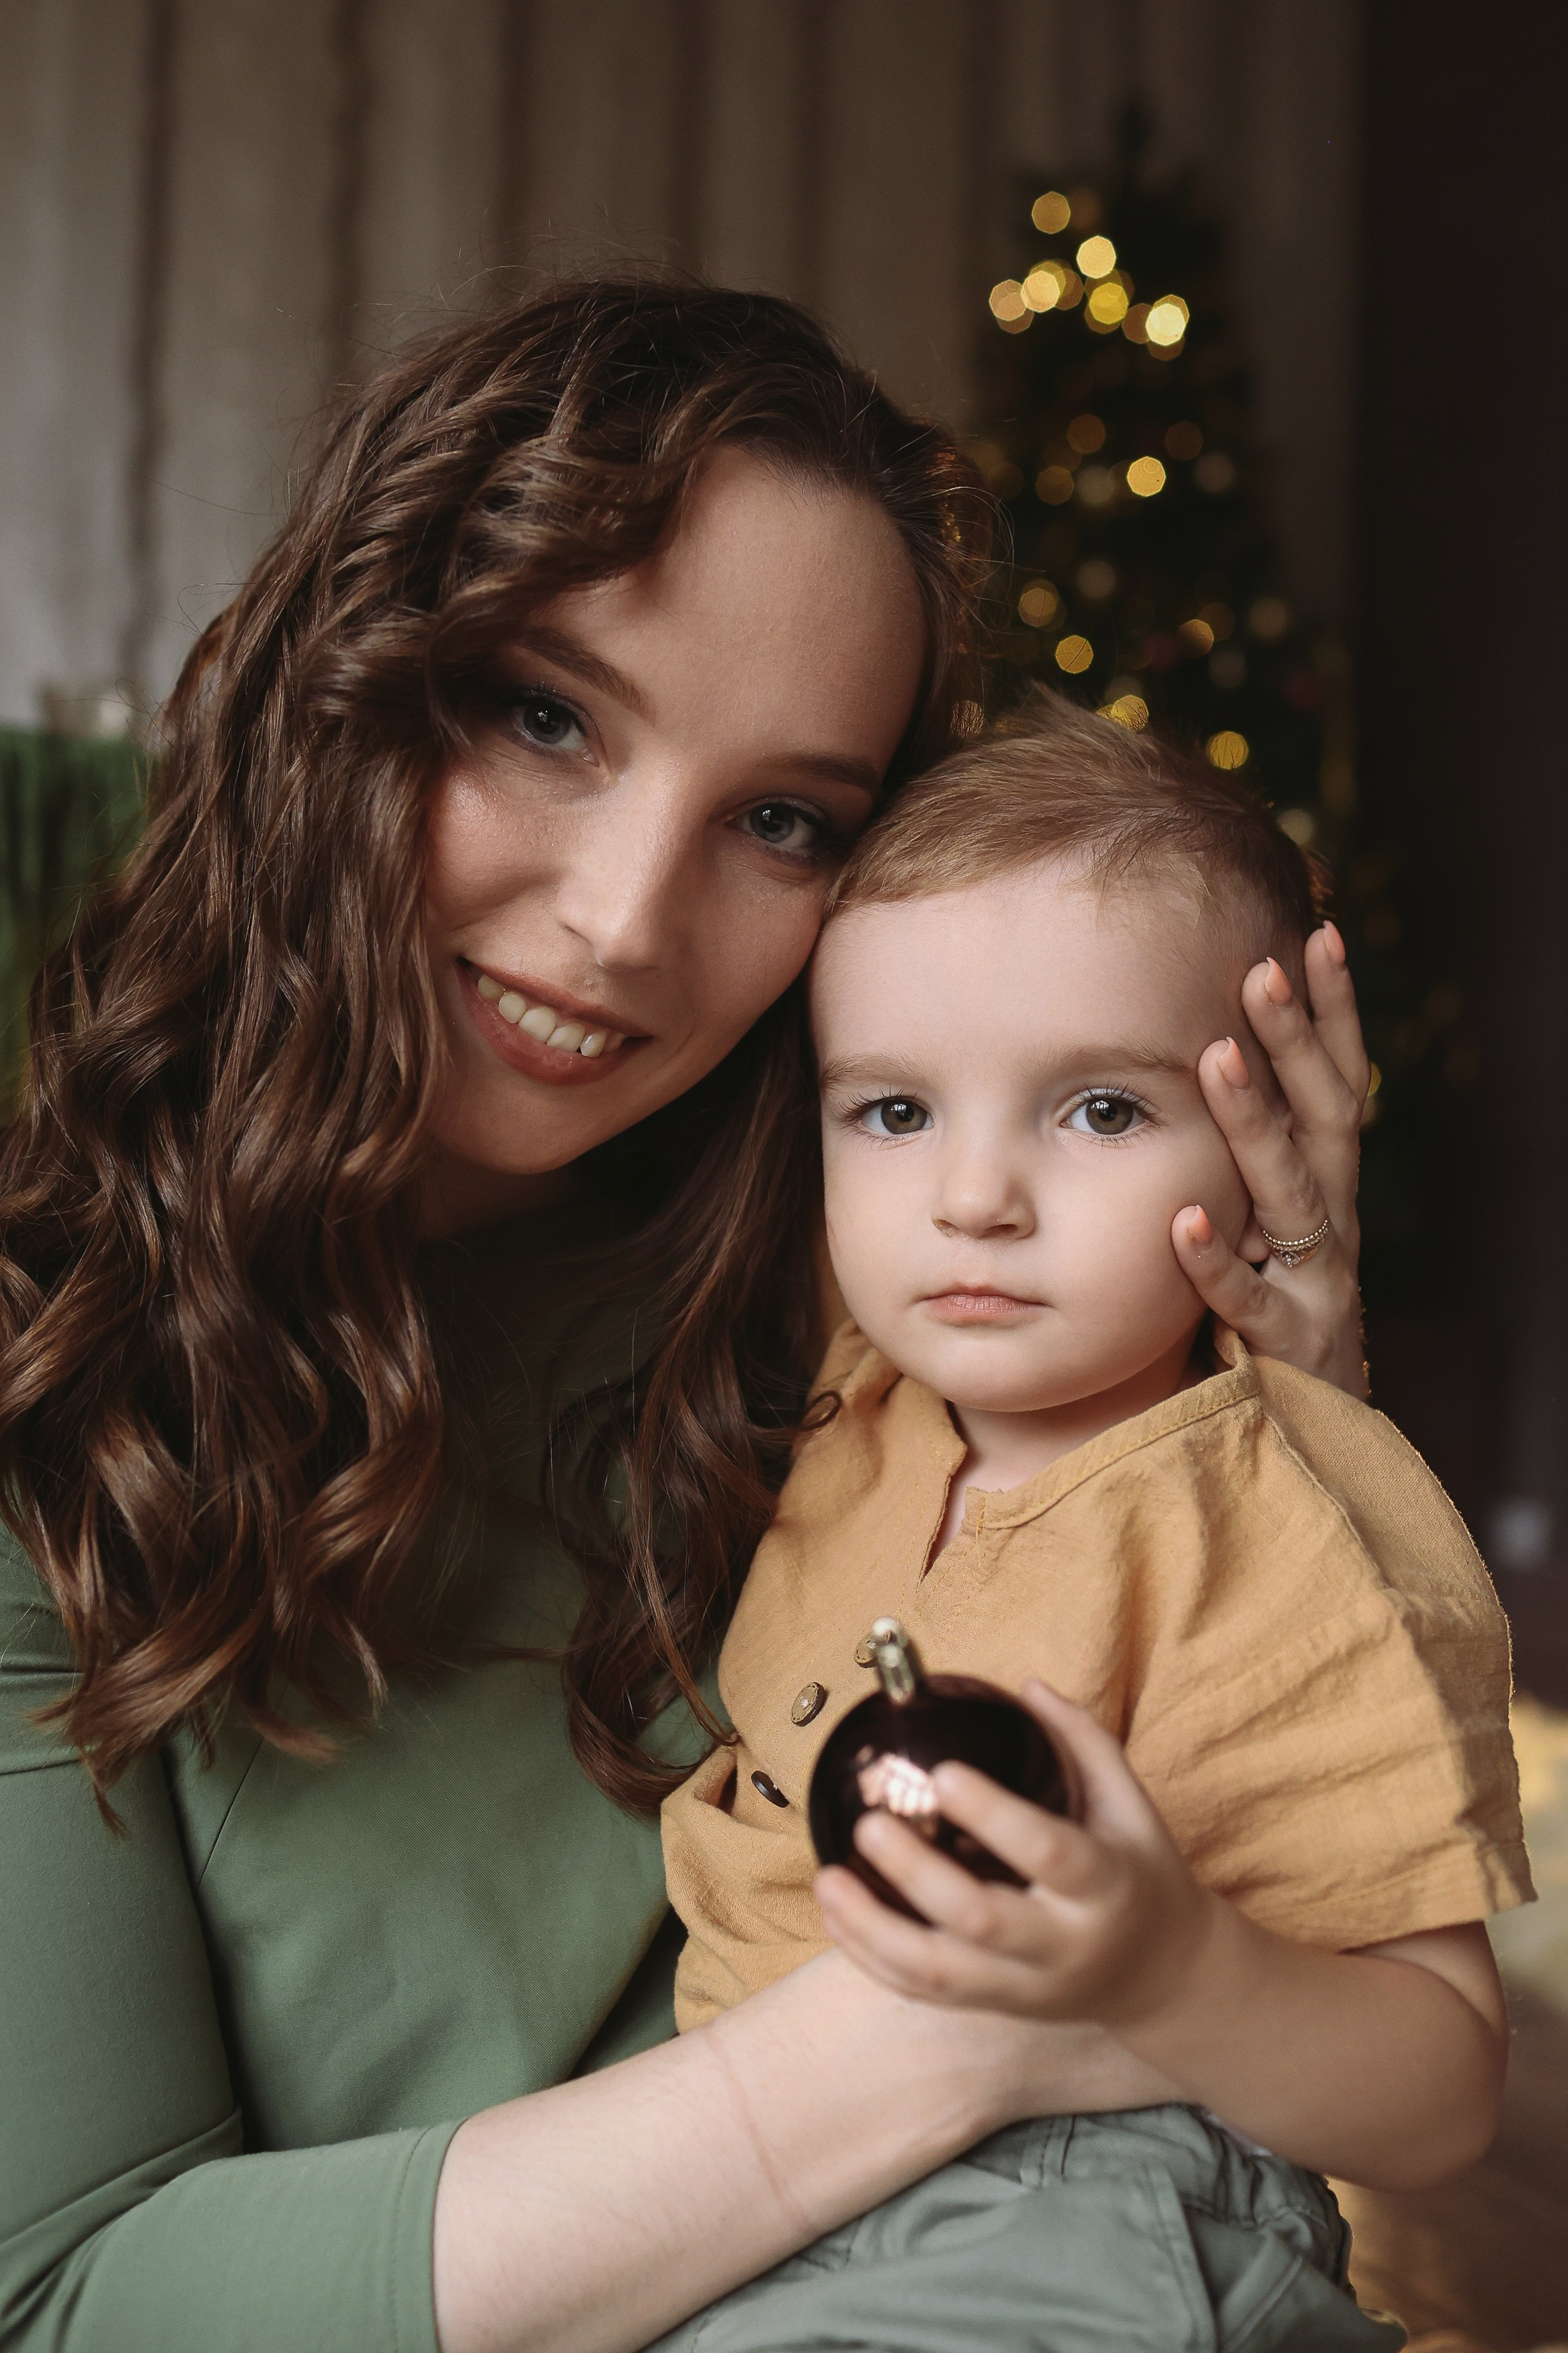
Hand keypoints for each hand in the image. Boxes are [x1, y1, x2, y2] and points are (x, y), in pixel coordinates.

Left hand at [814, 1681, 1216, 2031]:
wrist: (1162, 1979)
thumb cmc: (1139, 1873)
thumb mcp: (1131, 1806)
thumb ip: (1083, 1742)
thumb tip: (1026, 1685)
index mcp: (1105, 1887)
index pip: (1049, 1852)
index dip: (995, 1816)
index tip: (943, 1773)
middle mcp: (1063, 1944)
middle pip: (982, 1920)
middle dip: (918, 1875)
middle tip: (869, 1826)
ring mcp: (1024, 1986)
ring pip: (938, 1971)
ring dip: (874, 1927)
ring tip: (828, 1878)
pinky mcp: (993, 2007)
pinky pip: (922, 1992)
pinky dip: (871, 1956)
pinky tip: (836, 1913)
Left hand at [1171, 924, 1369, 1396]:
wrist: (1311, 1440)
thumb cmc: (1272, 1317)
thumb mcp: (1267, 1226)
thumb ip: (1250, 1160)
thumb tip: (1212, 1058)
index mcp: (1327, 1188)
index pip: (1337, 1083)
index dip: (1331, 1013)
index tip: (1315, 935)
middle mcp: (1332, 1225)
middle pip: (1323, 1116)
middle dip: (1296, 1040)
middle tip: (1263, 966)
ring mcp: (1314, 1284)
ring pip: (1289, 1193)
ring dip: (1253, 1120)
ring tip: (1217, 1055)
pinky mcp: (1284, 1347)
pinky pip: (1244, 1299)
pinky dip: (1214, 1262)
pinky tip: (1181, 1223)